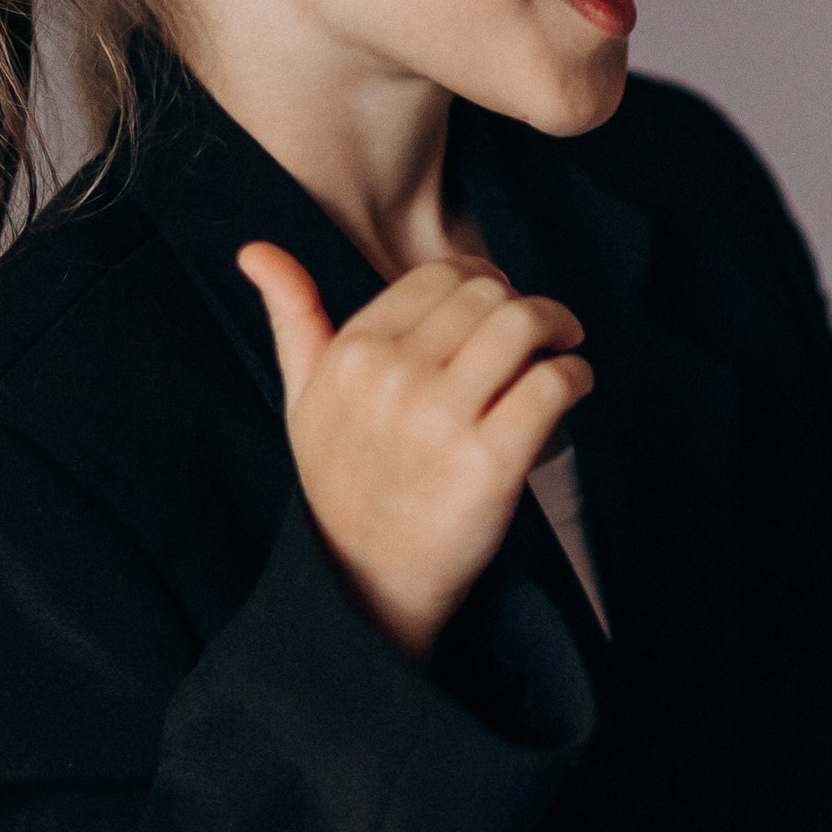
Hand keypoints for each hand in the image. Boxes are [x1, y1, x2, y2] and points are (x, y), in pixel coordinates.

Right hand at [240, 245, 590, 660]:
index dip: (482, 282)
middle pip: (490, 295)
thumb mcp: (303, 398)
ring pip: (524, 326)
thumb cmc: (342, 484)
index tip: (497, 306)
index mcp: (354, 353)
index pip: (441, 276)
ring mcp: (442, 420)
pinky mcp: (491, 462)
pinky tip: (572, 385)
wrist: (365, 582)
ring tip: (562, 347)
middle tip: (539, 330)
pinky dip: (576, 375)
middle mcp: (394, 378)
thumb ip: (292, 317)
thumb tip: (256, 249)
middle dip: (523, 304)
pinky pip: (552, 384)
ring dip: (559, 327)